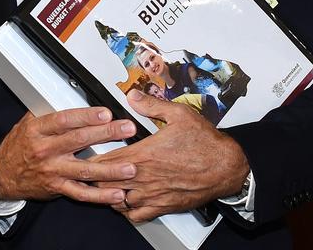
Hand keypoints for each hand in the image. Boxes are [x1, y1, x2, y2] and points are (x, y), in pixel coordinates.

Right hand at [0, 107, 137, 204]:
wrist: (4, 174)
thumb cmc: (20, 145)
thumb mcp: (28, 123)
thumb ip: (50, 113)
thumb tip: (72, 96)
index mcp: (37, 130)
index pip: (64, 120)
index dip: (85, 116)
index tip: (105, 112)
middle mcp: (45, 150)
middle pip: (79, 141)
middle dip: (106, 133)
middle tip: (127, 129)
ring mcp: (52, 171)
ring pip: (84, 170)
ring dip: (110, 170)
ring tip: (130, 167)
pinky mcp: (57, 188)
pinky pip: (82, 194)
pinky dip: (101, 195)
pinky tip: (117, 193)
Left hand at [94, 90, 248, 221]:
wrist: (227, 167)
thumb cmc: (206, 143)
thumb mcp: (179, 114)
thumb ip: (151, 105)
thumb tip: (133, 96)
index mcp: (145, 155)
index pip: (106, 160)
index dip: (92, 159)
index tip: (85, 155)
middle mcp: (145, 177)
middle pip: (106, 182)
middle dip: (95, 176)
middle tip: (88, 170)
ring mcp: (153, 194)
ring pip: (117, 201)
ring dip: (108, 193)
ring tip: (104, 184)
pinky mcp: (163, 206)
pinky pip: (136, 216)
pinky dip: (126, 211)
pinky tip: (124, 201)